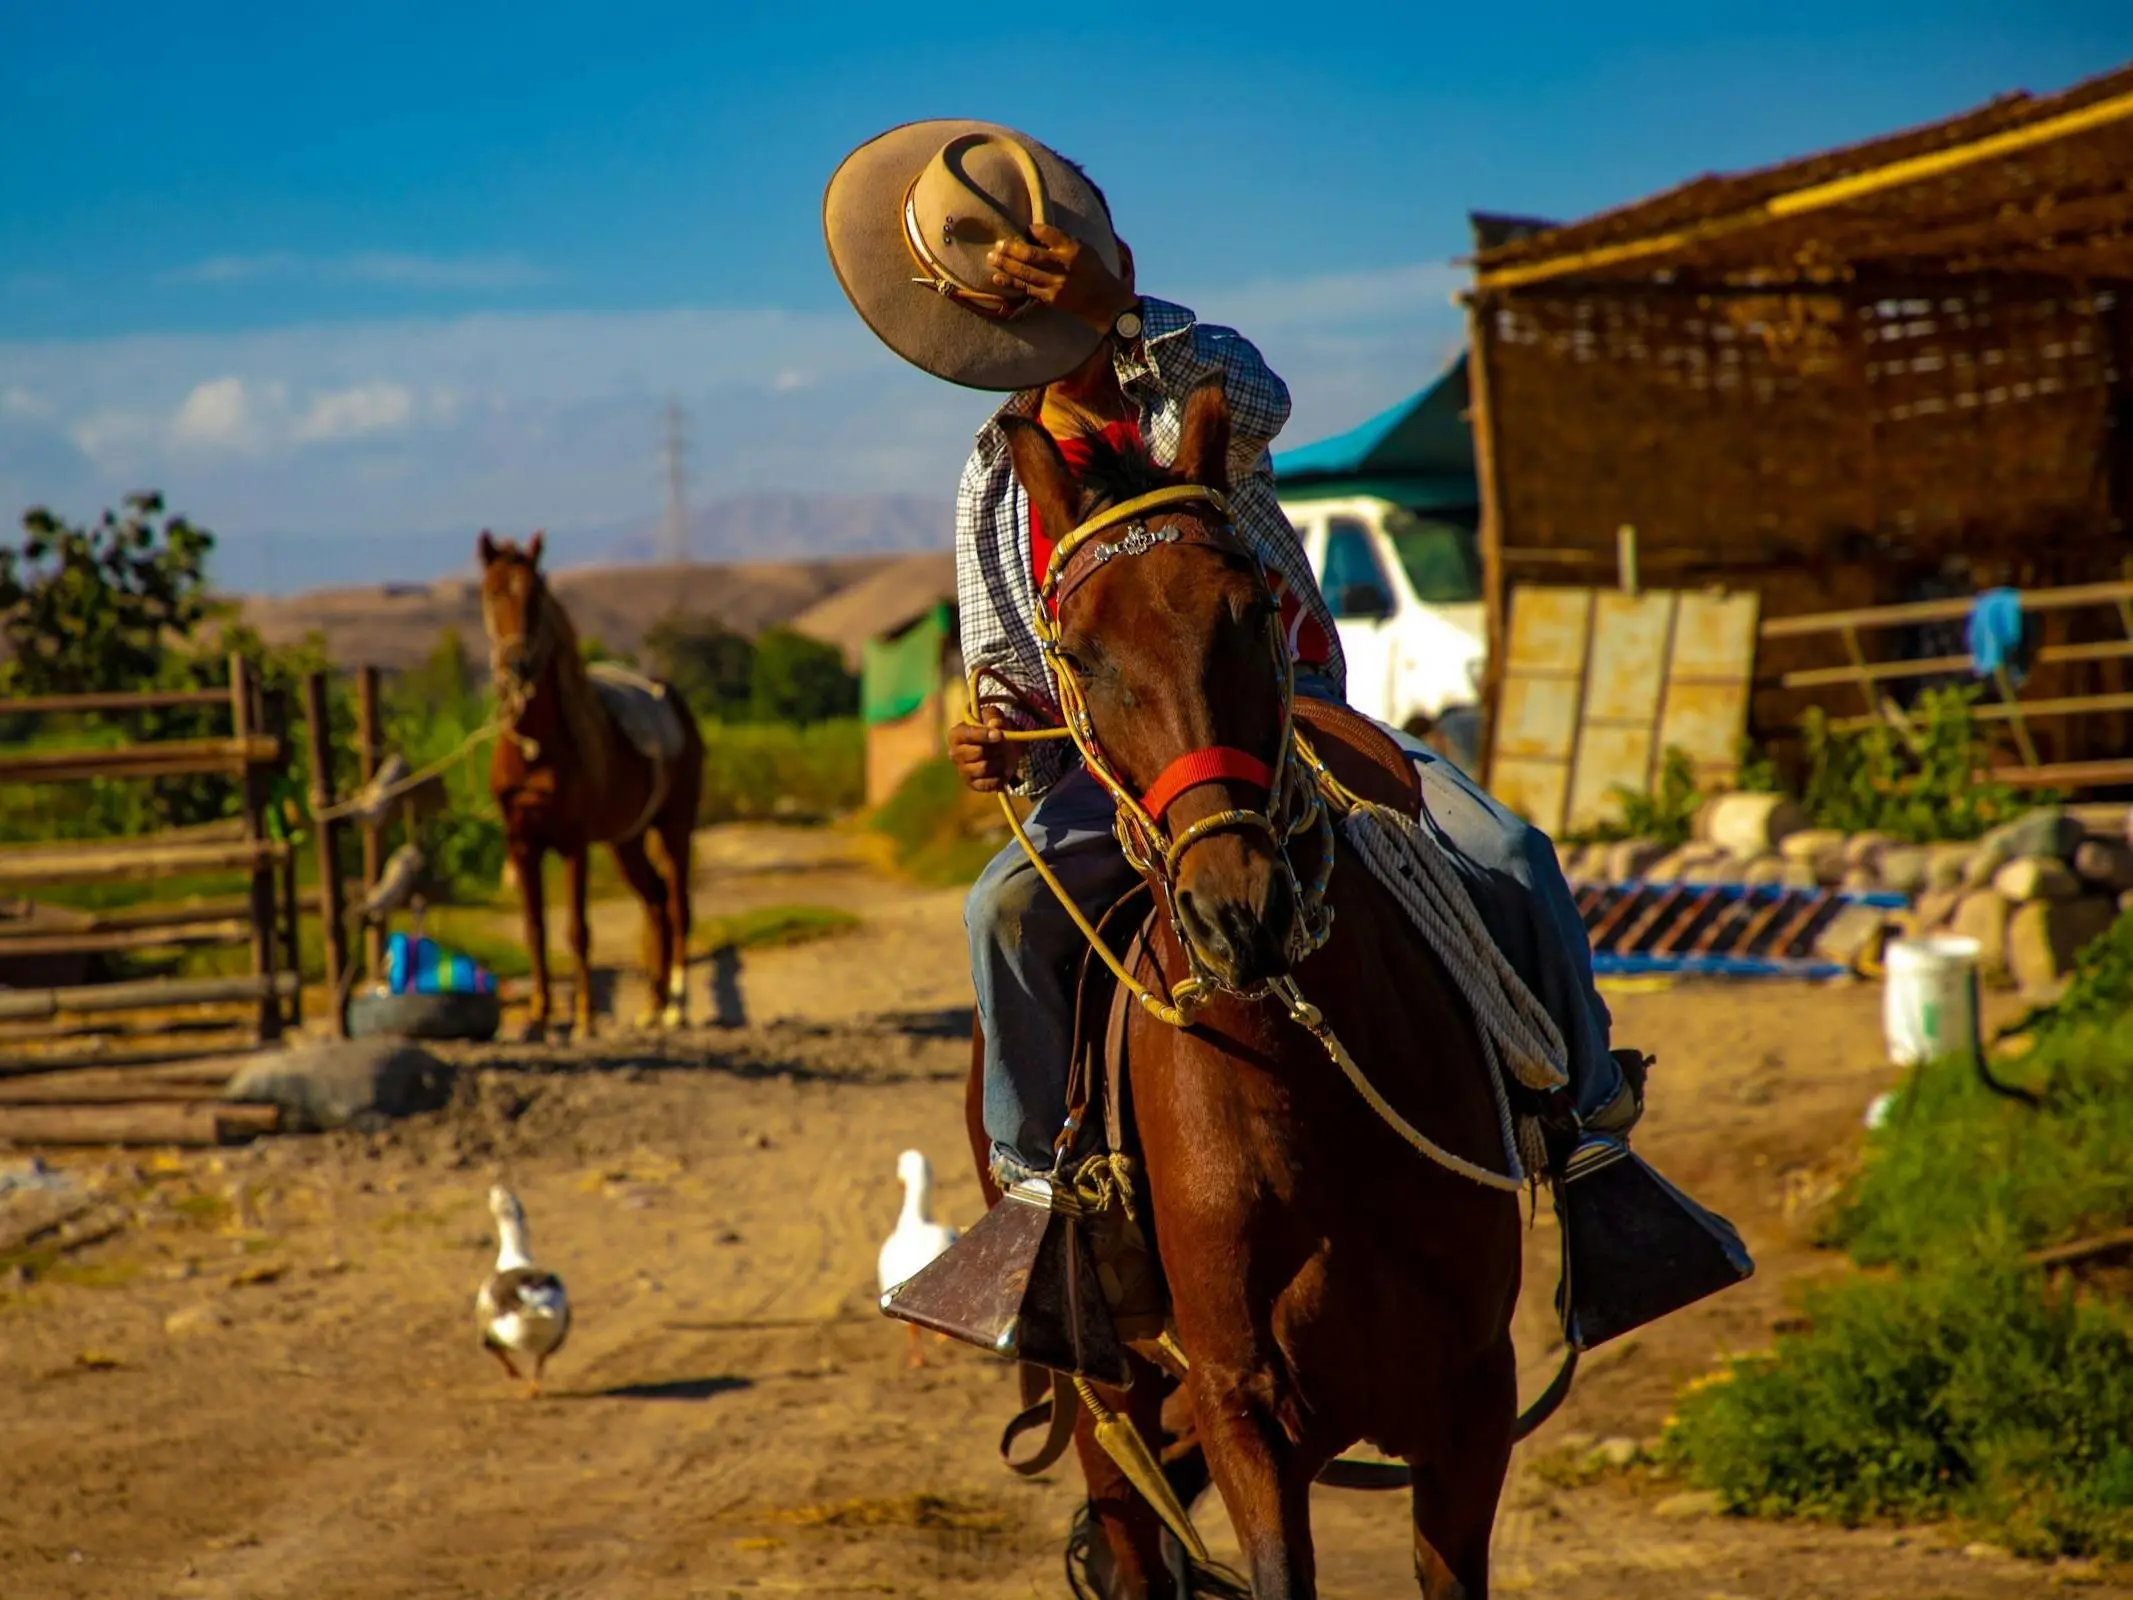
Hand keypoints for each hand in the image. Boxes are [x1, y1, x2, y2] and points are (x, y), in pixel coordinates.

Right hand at [950, 711, 1023, 793]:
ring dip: (999, 762)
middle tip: (1002, 746)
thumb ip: (994, 717)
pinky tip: (1002, 769)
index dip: (984, 735)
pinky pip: (987, 784)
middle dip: (995, 749)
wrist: (999, 748)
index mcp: (956, 735)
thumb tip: (994, 724)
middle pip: (978, 752)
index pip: (967, 735)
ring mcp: (962, 770)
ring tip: (1003, 757)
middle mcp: (955, 754)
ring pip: (984, 768)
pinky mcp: (972, 784)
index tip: (999, 735)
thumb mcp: (995, 717)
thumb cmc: (993, 729)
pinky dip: (999, 777)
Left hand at [989, 224, 1136, 332]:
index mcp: (1073, 248)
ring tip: (991, 258)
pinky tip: (997, 278)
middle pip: (1031, 254)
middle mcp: (1063, 265)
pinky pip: (1026, 289)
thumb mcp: (1084, 249)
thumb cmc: (1094, 271)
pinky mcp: (1051, 298)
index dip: (1033, 230)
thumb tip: (1035, 234)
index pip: (1048, 233)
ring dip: (1006, 265)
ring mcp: (1056, 283)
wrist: (1105, 302)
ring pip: (1025, 272)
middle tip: (997, 244)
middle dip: (1011, 248)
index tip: (1024, 229)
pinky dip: (1010, 283)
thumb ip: (1062, 241)